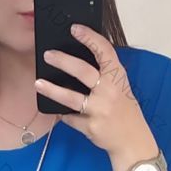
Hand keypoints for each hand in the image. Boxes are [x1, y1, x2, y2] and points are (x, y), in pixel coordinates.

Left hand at [34, 24, 157, 165]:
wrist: (132, 142)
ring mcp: (100, 109)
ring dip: (52, 90)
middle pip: (83, 71)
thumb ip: (104, 76)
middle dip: (63, 61)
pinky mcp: (91, 126)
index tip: (75, 28)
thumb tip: (75, 62)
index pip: (105, 51)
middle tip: (47, 55)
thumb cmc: (125, 112)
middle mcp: (110, 91)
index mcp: (118, 77)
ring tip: (38, 83)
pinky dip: (65, 115)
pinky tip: (61, 112)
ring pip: (71, 97)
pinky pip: (70, 118)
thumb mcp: (120, 89)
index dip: (90, 37)